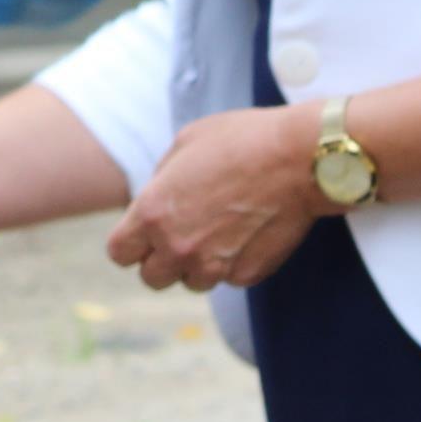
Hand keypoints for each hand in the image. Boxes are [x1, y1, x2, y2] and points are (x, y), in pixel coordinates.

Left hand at [105, 103, 323, 292]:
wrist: (301, 158)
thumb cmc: (243, 140)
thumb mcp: (186, 143)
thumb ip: (162, 180)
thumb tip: (157, 199)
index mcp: (153, 213)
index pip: (119, 253)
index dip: (131, 243)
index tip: (145, 234)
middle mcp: (178, 247)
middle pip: (151, 277)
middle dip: (162, 258)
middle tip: (183, 233)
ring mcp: (214, 266)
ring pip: (191, 281)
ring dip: (198, 263)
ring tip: (220, 229)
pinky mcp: (247, 275)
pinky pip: (229, 278)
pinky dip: (234, 262)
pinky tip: (249, 231)